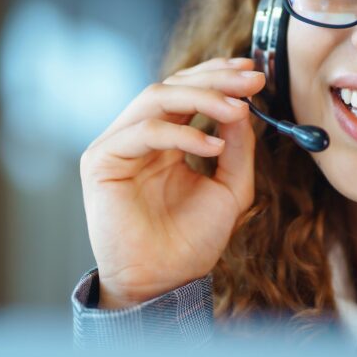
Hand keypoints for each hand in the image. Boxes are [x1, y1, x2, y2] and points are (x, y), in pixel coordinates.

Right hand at [79, 57, 265, 307]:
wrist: (164, 282)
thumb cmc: (193, 241)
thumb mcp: (230, 187)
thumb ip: (237, 146)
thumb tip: (244, 105)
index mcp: (165, 139)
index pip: (187, 90)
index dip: (219, 76)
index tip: (255, 73)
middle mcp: (138, 136)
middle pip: (173, 85)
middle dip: (216, 79)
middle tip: (253, 80)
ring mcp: (117, 145)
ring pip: (157, 97)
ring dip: (202, 97)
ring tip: (238, 109)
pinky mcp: (102, 161)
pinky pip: (144, 131)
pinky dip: (182, 132)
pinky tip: (213, 144)